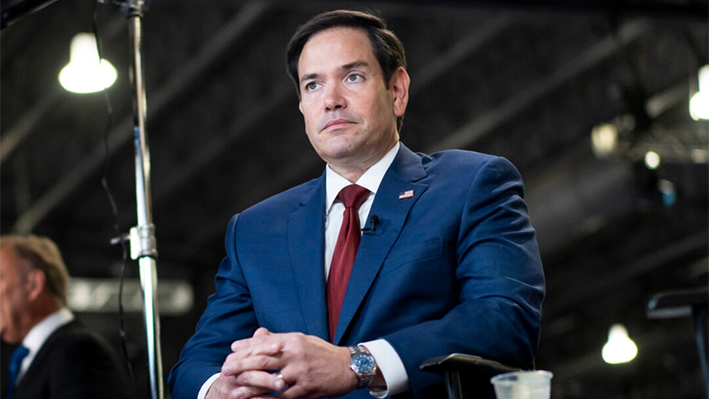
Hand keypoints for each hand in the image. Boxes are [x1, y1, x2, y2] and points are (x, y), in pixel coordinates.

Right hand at [206, 328, 285, 398]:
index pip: (250, 351)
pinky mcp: (233, 398)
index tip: (280, 346)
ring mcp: (231, 388)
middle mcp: (230, 372)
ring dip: (264, 385)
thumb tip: (262, 330)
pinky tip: (275, 398)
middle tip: (284, 374)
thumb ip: (255, 345)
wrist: (223, 392)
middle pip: (249, 371)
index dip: (265, 348)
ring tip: (281, 385)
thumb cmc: (241, 371)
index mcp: (234, 358)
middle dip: (267, 373)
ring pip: (248, 386)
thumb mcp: (246, 357)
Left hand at [224, 328, 358, 398]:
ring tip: (234, 392)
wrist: (349, 367)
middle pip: (262, 360)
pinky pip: (282, 397)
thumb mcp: (303, 339)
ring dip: (250, 387)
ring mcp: (300, 373)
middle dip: (241, 366)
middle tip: (225, 371)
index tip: (231, 352)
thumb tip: (259, 335)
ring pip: (269, 381)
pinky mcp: (306, 389)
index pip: (264, 342)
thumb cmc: (323, 352)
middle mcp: (295, 354)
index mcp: (293, 340)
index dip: (245, 347)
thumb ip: (281, 338)